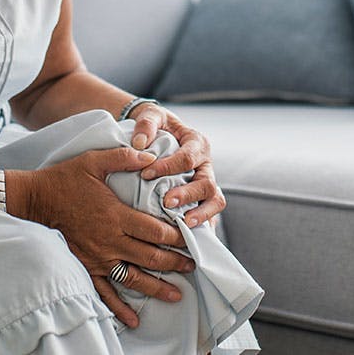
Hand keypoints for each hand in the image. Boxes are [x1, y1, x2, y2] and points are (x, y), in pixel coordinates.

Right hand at [22, 147, 195, 327]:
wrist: (36, 200)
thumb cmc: (65, 179)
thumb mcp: (94, 160)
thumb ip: (123, 157)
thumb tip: (151, 155)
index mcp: (115, 215)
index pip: (155, 231)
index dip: (176, 236)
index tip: (191, 238)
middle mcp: (110, 240)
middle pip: (150, 257)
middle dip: (175, 262)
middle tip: (192, 265)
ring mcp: (98, 257)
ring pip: (134, 278)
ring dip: (157, 287)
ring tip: (177, 293)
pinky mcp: (86, 266)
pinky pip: (105, 291)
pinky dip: (120, 307)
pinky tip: (133, 319)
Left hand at [129, 102, 225, 227]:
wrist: (158, 133)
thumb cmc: (156, 125)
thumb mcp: (152, 116)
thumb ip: (146, 124)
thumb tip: (139, 143)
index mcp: (197, 143)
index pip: (187, 158)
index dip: (168, 167)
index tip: (146, 174)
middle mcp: (206, 164)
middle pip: (207, 183)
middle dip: (188, 195)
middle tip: (166, 202)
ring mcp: (206, 182)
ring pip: (215, 201)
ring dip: (201, 214)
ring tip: (184, 224)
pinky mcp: (202, 199)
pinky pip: (210, 215)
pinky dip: (202, 226)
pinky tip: (189, 238)